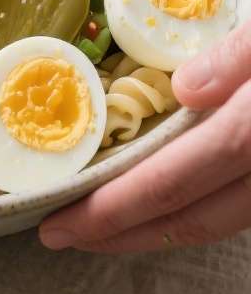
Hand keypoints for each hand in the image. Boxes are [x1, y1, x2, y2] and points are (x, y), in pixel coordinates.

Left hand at [39, 20, 250, 252]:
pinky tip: (157, 201)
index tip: (59, 222)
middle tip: (62, 235)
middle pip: (186, 221)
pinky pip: (231, 208)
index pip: (169, 183)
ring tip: (99, 224)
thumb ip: (233, 58)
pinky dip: (188, 210)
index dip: (109, 210)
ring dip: (152, 229)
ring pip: (212, 223)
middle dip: (117, 233)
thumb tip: (182, 87)